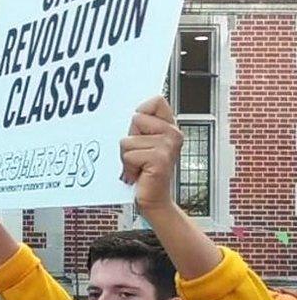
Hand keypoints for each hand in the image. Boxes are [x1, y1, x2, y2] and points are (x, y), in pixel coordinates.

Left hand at [119, 96, 182, 212]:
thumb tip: (133, 112)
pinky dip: (128, 167)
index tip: (139, 130)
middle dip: (130, 139)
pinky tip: (139, 174)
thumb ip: (140, 126)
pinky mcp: (159, 159)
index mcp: (170, 127)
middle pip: (135, 119)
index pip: (156, 101)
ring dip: (127, 157)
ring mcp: (168, 146)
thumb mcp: (142, 143)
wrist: (154, 198)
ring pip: (128, 140)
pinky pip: (128, 155)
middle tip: (139, 154)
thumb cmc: (144, 171)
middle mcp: (173, 134)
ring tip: (138, 166)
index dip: (141, 112)